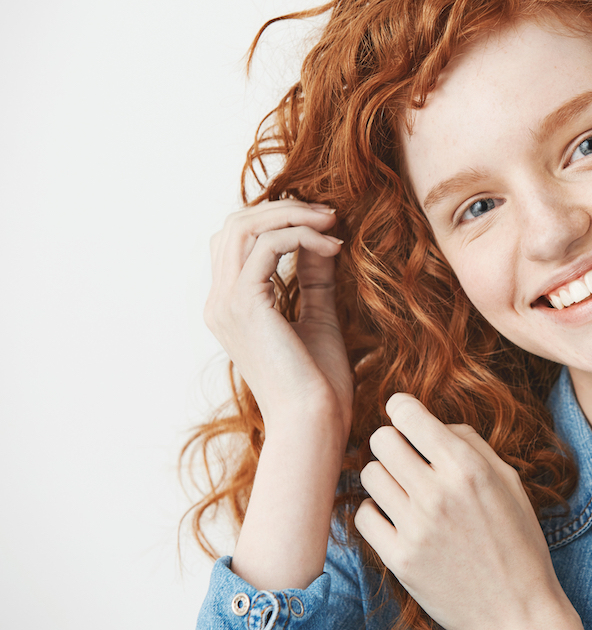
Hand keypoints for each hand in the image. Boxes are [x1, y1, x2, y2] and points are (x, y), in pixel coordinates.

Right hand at [204, 199, 351, 436]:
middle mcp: (219, 302)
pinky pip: (268, 245)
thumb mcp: (319, 316)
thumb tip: (321, 238)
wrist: (314, 420)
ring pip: (245, 227)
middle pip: (234, 225)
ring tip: (332, 221)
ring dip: (291, 215)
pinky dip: (302, 236)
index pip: (237, 241)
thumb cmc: (318, 384)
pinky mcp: (245, 303)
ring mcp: (225, 302)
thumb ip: (314, 277)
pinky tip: (334, 246)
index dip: (276, 220)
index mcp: (229, 307)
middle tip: (328, 213)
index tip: (323, 221)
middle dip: (282, 209)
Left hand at [355, 393, 564, 629]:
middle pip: (381, 440)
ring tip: (404, 491)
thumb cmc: (519, 543)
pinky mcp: (399, 559)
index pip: (408, 415)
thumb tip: (430, 423)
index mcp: (468, 467)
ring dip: (384, 477)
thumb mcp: (509, 482)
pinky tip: (397, 519)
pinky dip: (377, 513)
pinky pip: (364, 516)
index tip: (403, 415)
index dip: (401, 409)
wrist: (517, 613)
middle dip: (392, 442)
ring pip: (369, 475)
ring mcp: (416, 527)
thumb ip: (470, 444)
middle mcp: (438, 492)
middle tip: (405, 457)